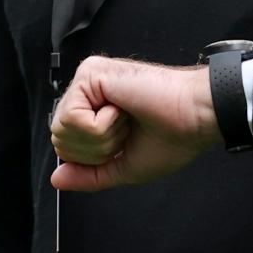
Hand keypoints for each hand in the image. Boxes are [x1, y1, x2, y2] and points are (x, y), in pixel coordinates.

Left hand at [49, 55, 219, 191]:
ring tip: (127, 118)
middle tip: (129, 129)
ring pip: (62, 130)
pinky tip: (123, 109)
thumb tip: (56, 179)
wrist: (195, 116)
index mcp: (95, 109)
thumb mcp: (124, 166)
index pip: (66, 146)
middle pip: (59, 140)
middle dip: (97, 150)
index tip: (127, 141)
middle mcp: (87, 91)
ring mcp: (87, 79)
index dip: (95, 158)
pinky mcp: (90, 73)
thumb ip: (89, 174)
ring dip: (102, 137)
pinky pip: (72, 119)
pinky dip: (102, 126)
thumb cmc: (173, 136)